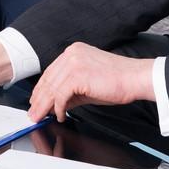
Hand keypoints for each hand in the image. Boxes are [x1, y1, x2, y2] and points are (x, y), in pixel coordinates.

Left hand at [28, 43, 153, 122]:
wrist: (135, 78)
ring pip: (52, 88)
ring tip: (41, 117)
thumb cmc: (117, 81)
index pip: (50, 72)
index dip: (41, 89)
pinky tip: (60, 115)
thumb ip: (70, 91)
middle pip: (48, 80)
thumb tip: (56, 105)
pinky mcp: (78, 75)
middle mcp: (71, 54)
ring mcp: (74, 62)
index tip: (36, 101)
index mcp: (73, 51)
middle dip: (39, 100)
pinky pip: (61, 95)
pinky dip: (58, 108)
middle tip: (33, 114)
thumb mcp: (87, 85)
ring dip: (44, 106)